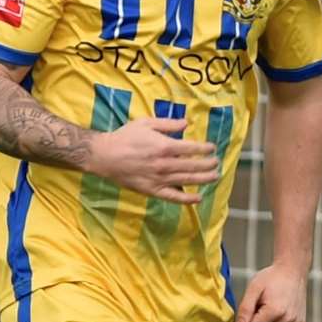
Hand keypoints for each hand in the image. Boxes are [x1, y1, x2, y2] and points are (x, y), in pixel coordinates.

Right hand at [90, 116, 218, 203]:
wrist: (105, 155)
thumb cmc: (125, 137)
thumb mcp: (146, 123)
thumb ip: (168, 123)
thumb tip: (186, 123)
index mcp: (165, 146)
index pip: (192, 148)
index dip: (205, 149)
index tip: (212, 148)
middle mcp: (165, 164)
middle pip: (193, 166)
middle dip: (208, 164)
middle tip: (216, 162)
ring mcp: (159, 179)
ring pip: (187, 181)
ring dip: (204, 179)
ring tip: (214, 177)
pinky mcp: (152, 190)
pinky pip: (173, 197)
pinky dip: (187, 199)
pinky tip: (198, 198)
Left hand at [235, 263, 308, 321]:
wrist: (292, 271)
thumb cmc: (271, 278)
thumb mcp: (254, 288)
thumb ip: (245, 308)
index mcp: (275, 312)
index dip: (251, 316)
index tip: (257, 303)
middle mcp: (288, 320)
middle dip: (259, 318)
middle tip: (265, 301)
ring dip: (268, 320)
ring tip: (274, 303)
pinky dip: (278, 320)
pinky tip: (282, 307)